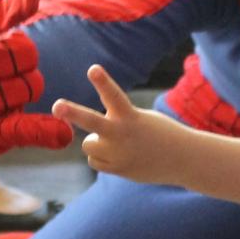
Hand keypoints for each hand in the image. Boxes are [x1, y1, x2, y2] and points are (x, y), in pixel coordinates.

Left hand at [50, 64, 190, 184]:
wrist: (182, 159)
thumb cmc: (158, 132)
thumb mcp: (138, 118)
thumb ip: (113, 122)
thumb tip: (89, 140)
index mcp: (130, 115)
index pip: (114, 95)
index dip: (102, 81)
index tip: (93, 69)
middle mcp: (122, 134)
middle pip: (92, 122)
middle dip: (73, 113)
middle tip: (57, 106)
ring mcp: (119, 154)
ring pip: (88, 144)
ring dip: (97, 142)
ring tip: (118, 143)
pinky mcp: (118, 170)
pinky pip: (94, 161)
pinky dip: (103, 157)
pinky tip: (122, 156)